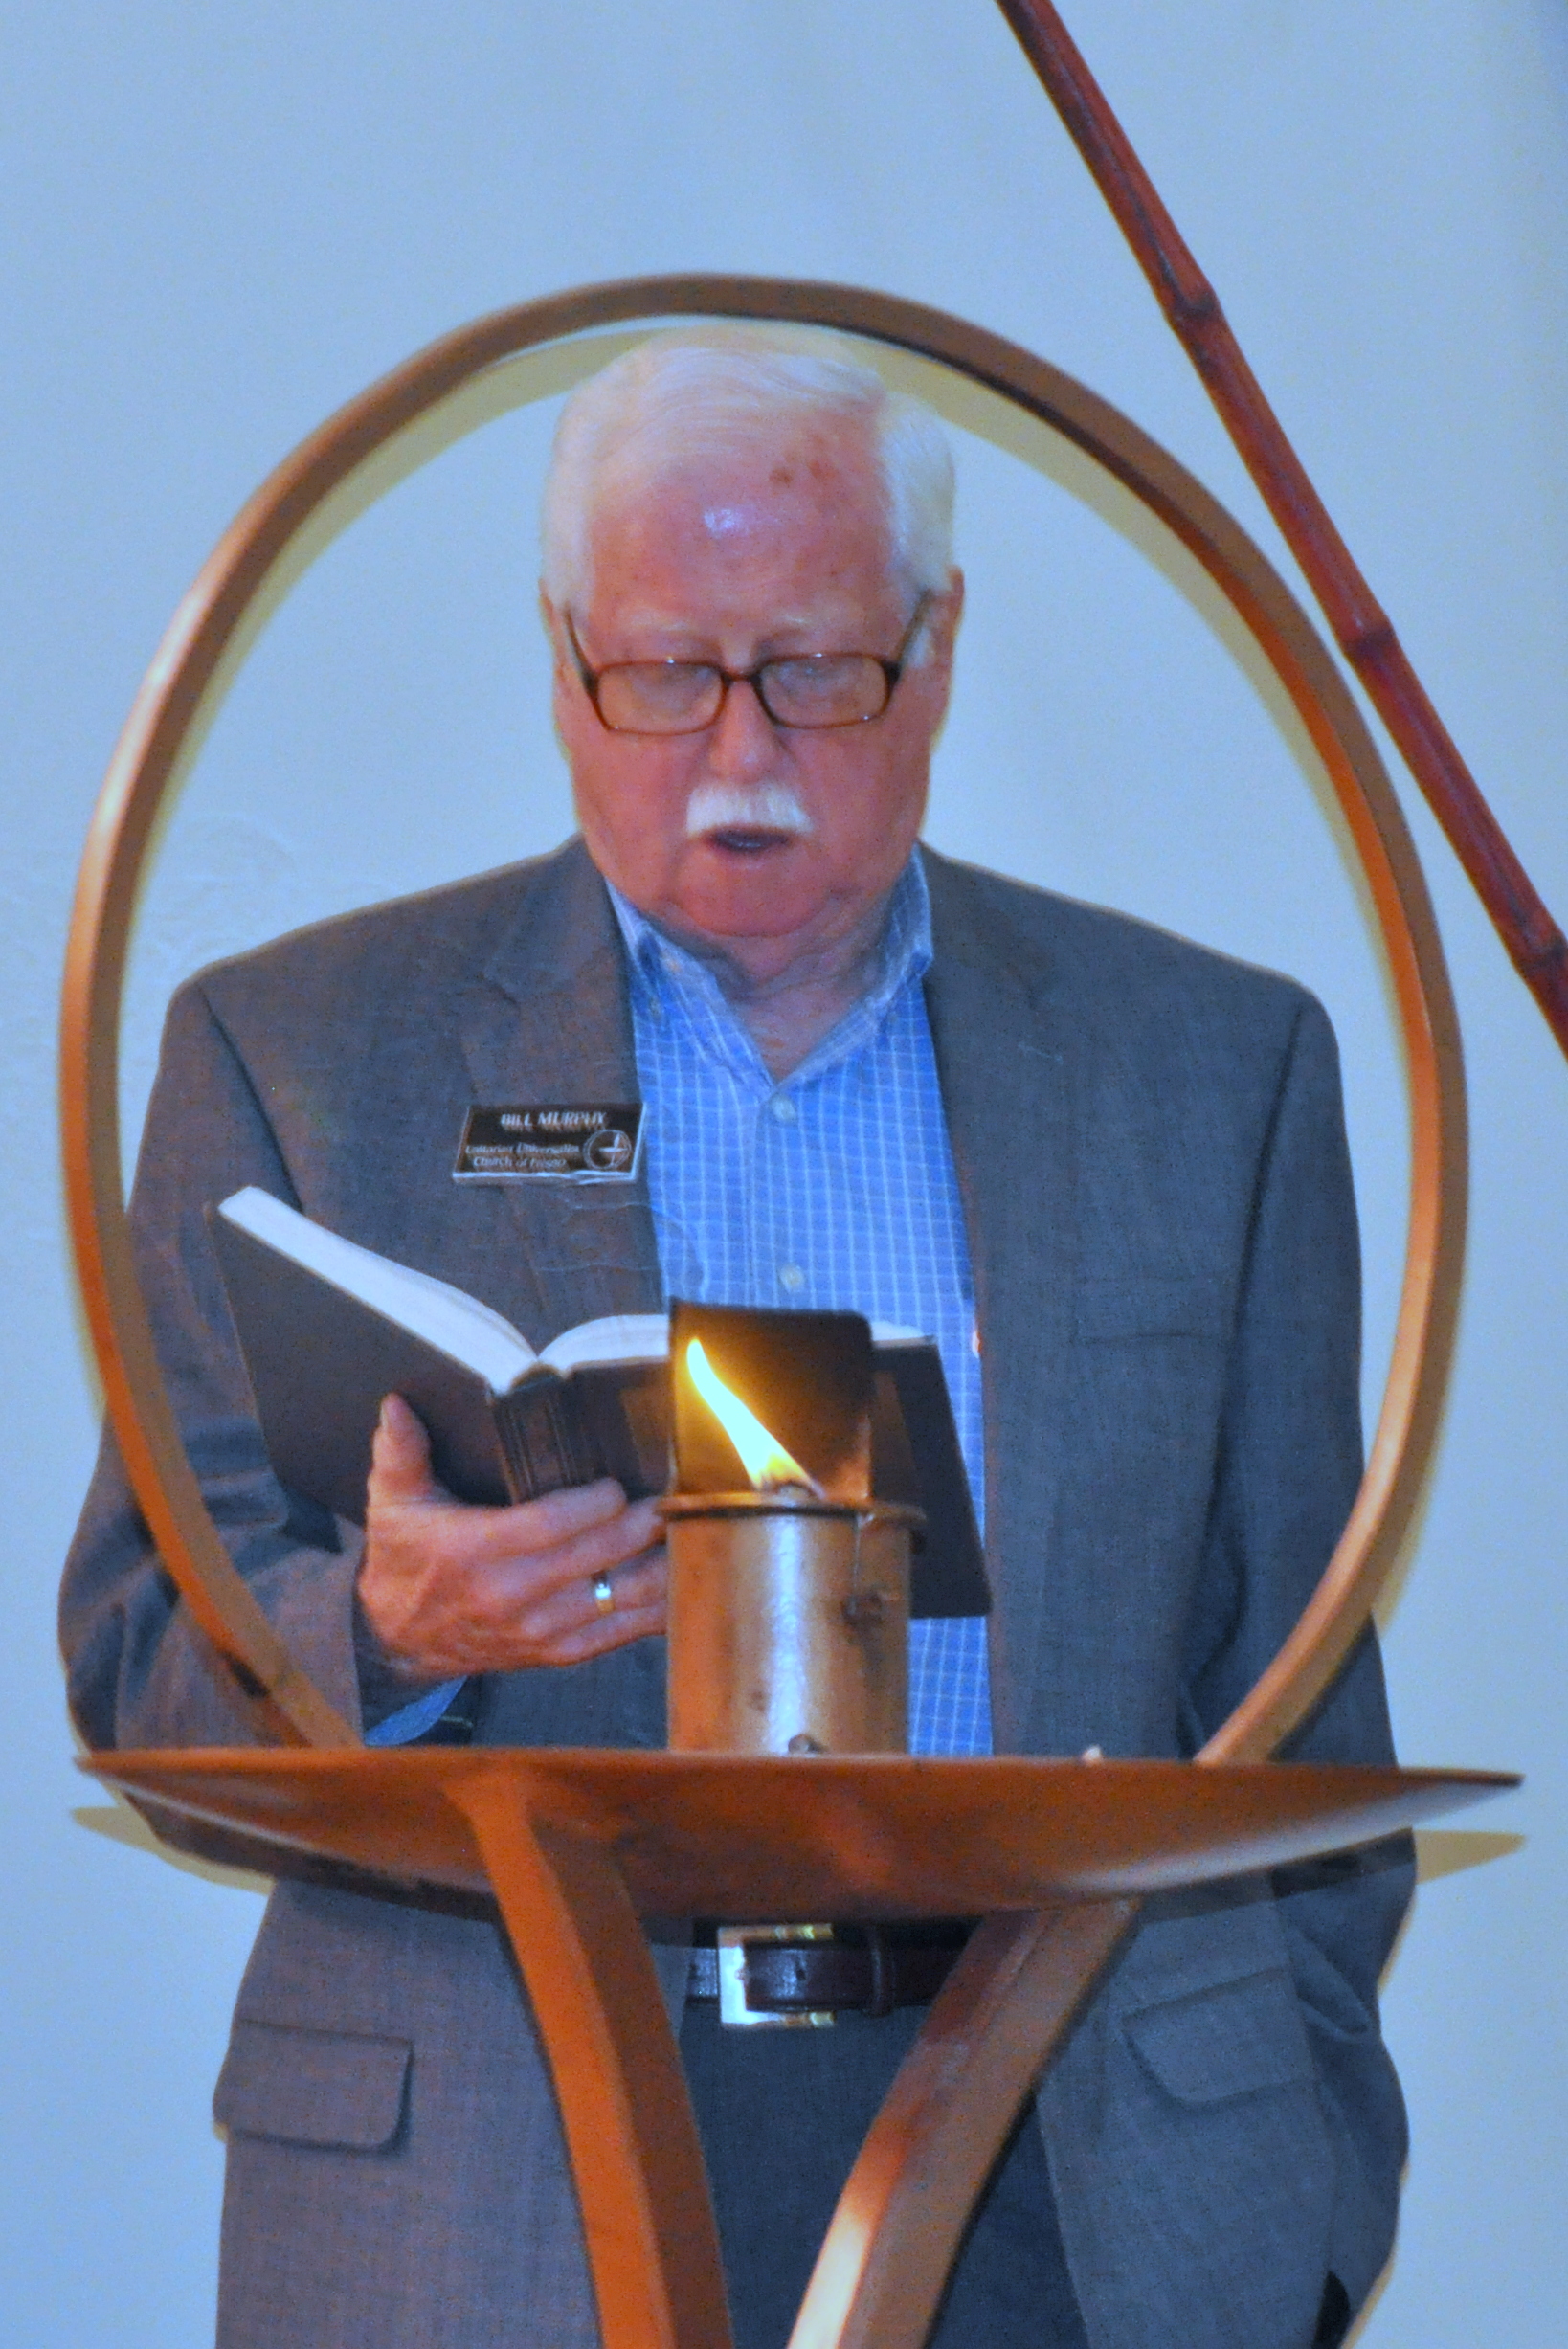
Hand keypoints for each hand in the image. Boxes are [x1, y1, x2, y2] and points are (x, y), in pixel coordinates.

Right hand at [358, 1392, 666, 1676]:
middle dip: (640, 1527)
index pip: (548, 1527)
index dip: (592, 1506)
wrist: (397, 1639)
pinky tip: (682, 1586)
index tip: (617, 1484)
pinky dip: (653, 1613)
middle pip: (594, 1558)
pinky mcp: (555, 1651)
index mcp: (475, 1552)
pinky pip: (616, 1636)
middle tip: (671, 1498)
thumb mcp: (392, 1503)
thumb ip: (400, 1453)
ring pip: (616, 1600)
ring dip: (659, 1569)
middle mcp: (511, 1596)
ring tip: (691, 1536)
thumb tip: (396, 1405)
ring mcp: (538, 1630)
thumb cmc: (405, 1560)